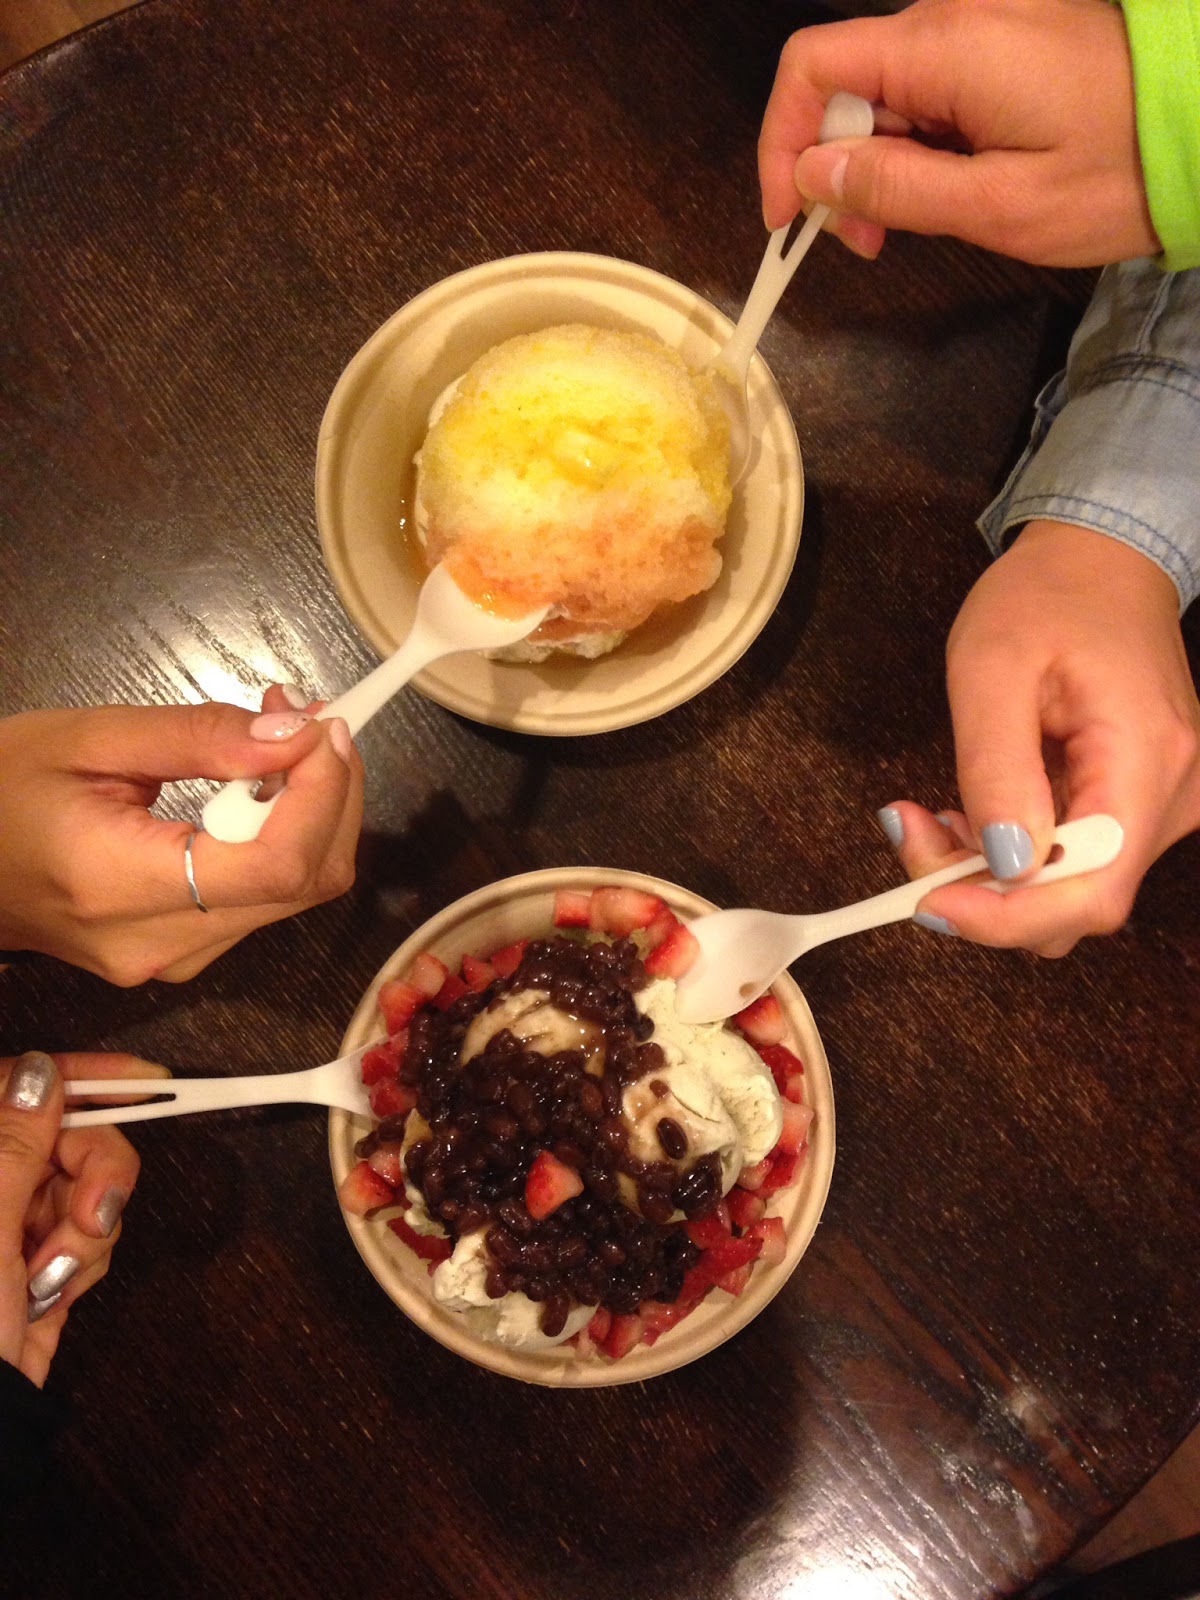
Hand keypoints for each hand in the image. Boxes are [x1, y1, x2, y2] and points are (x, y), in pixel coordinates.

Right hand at [0, 688, 362, 985]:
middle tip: (306, 720)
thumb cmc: (1, 792)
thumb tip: (295, 736)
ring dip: (311, 812)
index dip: (323, 794)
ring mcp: (172, 960)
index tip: (321, 727)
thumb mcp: (88, 739)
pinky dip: (284, 838)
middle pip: (303, 882)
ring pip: (295, 894)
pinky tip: (257, 788)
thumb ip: (198, 737)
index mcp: (121, 886)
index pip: (276, 865)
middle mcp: (158, 943)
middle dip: (330, 792)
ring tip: (276, 741)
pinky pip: (266, 900)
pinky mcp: (183, 954)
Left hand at [1, 1051, 161, 1386]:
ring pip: (88, 1186)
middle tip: (94, 1217)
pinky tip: (53, 1292)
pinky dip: (85, 1259)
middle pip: (71, 1137)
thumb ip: (13, 1142)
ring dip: (88, 1230)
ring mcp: (13, 1221)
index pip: (24, 1088)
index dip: (83, 1078)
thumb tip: (39, 1070)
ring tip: (53, 1276)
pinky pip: (90, 1233)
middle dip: (97, 1175)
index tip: (146, 1081)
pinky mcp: (40, 1259)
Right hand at [759, 0, 1158, 266]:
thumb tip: (815, 174)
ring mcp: (978, 27)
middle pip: (842, 83)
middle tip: (864, 243)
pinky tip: (941, 191)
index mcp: (942, 48)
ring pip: (882, 93)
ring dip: (874, 163)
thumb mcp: (996, 204)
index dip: (781, 143)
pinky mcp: (999, 45)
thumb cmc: (1116, 172)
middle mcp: (951, 19)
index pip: (811, 69)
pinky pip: (926, 90)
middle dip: (833, 166)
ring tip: (904, 228)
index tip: (788, 216)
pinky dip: (914, 144)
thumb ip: (896, 186)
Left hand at [879, 522, 1199, 954]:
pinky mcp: (1137, 807)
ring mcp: (1161, 807)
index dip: (1008, 916)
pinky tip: (971, 817)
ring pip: (1069, 892)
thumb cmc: (1046, 598)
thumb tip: (1005, 863)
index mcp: (1145, 759)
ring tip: (932, 818)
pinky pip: (1073, 864)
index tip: (929, 900)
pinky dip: (1011, 857)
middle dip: (982, 893)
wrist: (1100, 562)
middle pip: (1078, 903)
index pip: (1092, 890)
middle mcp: (1170, 798)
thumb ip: (995, 766)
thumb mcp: (991, 666)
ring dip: (989, 876)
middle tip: (912, 833)